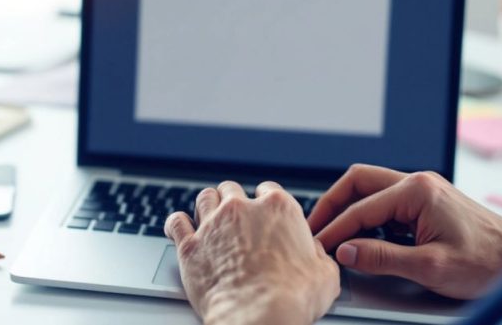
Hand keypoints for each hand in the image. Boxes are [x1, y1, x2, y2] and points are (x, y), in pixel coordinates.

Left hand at [165, 181, 339, 324]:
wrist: (258, 317)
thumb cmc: (293, 298)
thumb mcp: (325, 274)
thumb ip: (317, 255)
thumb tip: (314, 253)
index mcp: (278, 208)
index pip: (269, 190)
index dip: (265, 202)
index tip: (263, 211)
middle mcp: (243, 209)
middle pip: (232, 189)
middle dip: (234, 201)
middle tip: (236, 217)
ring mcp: (213, 224)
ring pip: (204, 198)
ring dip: (207, 205)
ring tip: (209, 216)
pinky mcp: (190, 245)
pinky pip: (176, 221)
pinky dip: (177, 223)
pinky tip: (179, 227)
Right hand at [308, 164, 501, 298]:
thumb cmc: (486, 262)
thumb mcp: (431, 266)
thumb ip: (382, 258)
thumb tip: (345, 251)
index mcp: (417, 191)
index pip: (361, 208)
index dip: (335, 228)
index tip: (318, 245)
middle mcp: (417, 182)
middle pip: (358, 181)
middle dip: (331, 203)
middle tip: (313, 226)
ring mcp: (422, 189)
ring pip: (369, 187)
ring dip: (347, 206)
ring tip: (330, 229)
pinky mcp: (425, 200)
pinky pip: (384, 199)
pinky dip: (365, 213)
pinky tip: (359, 232)